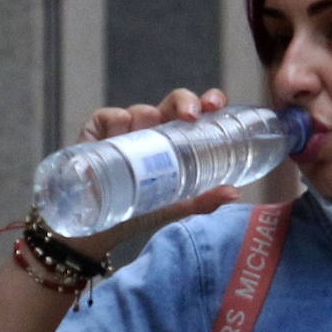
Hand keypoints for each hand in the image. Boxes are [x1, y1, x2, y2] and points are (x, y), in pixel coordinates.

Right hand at [63, 88, 239, 250]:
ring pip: (142, 110)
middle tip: (191, 116)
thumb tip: (234, 192)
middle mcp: (154, 130)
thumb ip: (203, 201)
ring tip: (141, 148)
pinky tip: (115, 139)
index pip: (197, 112)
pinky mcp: (98, 132)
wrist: (97, 229)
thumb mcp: (174, 207)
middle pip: (174, 103)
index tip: (214, 106)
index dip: (207, 101)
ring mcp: (127, 129)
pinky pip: (110, 117)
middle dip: (184, 101)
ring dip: (147, 121)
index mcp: (177, 141)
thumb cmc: (139, 212)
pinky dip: (116, 123)